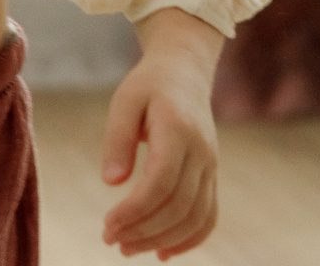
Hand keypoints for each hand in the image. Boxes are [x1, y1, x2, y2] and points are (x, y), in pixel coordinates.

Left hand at [100, 9, 225, 259]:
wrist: (185, 71)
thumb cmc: (148, 86)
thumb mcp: (125, 101)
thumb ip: (118, 139)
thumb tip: (112, 183)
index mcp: (178, 129)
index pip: (161, 182)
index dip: (134, 210)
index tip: (107, 225)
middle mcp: (201, 150)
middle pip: (178, 205)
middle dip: (143, 231)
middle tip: (110, 240)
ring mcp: (210, 164)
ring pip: (195, 216)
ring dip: (162, 240)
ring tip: (128, 248)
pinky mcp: (212, 174)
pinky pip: (209, 215)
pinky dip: (190, 239)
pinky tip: (163, 253)